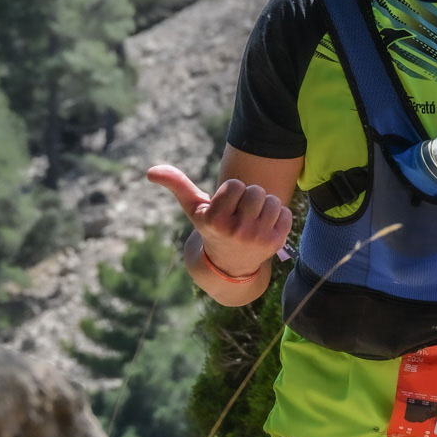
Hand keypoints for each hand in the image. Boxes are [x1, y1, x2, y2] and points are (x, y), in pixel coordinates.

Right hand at [146, 163, 291, 277]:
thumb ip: (177, 185)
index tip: (227, 206)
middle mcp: (236, 231)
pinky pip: (286, 213)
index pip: (236, 185)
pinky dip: (279, 217)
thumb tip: (150, 171)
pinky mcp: (276, 244)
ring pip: (272, 201)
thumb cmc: (212, 227)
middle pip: (255, 191)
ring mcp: (257, 239)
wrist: (230, 266)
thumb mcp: (194, 208)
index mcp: (215, 220)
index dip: (232, 192)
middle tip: (241, 213)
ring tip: (253, 219)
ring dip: (264, 206)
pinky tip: (265, 227)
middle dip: (249, 197)